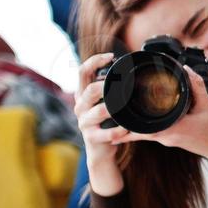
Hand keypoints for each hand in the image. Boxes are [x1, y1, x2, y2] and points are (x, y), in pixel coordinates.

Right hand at [74, 52, 124, 193]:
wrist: (100, 150)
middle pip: (90, 90)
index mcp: (83, 94)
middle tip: (122, 84)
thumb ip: (109, 87)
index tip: (112, 56)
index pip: (82, 71)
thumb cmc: (106, 122)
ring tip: (126, 107)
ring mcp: (84, 122)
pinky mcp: (91, 137)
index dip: (95, 61)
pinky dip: (119, 130)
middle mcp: (80, 106)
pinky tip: (127, 128)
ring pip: (99, 111)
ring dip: (115, 108)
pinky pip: (107, 133)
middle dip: (106, 86)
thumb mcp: (104, 102)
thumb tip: (127, 66)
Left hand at [110, 66, 207, 171]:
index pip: (145, 129)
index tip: (115, 117)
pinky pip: (149, 134)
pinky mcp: (168, 140)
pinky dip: (138, 130)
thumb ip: (196, 85)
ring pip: (142, 134)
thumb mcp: (207, 104)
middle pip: (138, 132)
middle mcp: (166, 137)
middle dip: (122, 126)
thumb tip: (185, 69)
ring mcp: (166, 140)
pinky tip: (129, 125)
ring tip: (113, 119)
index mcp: (174, 129)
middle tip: (107, 115)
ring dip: (129, 128)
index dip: (128, 125)